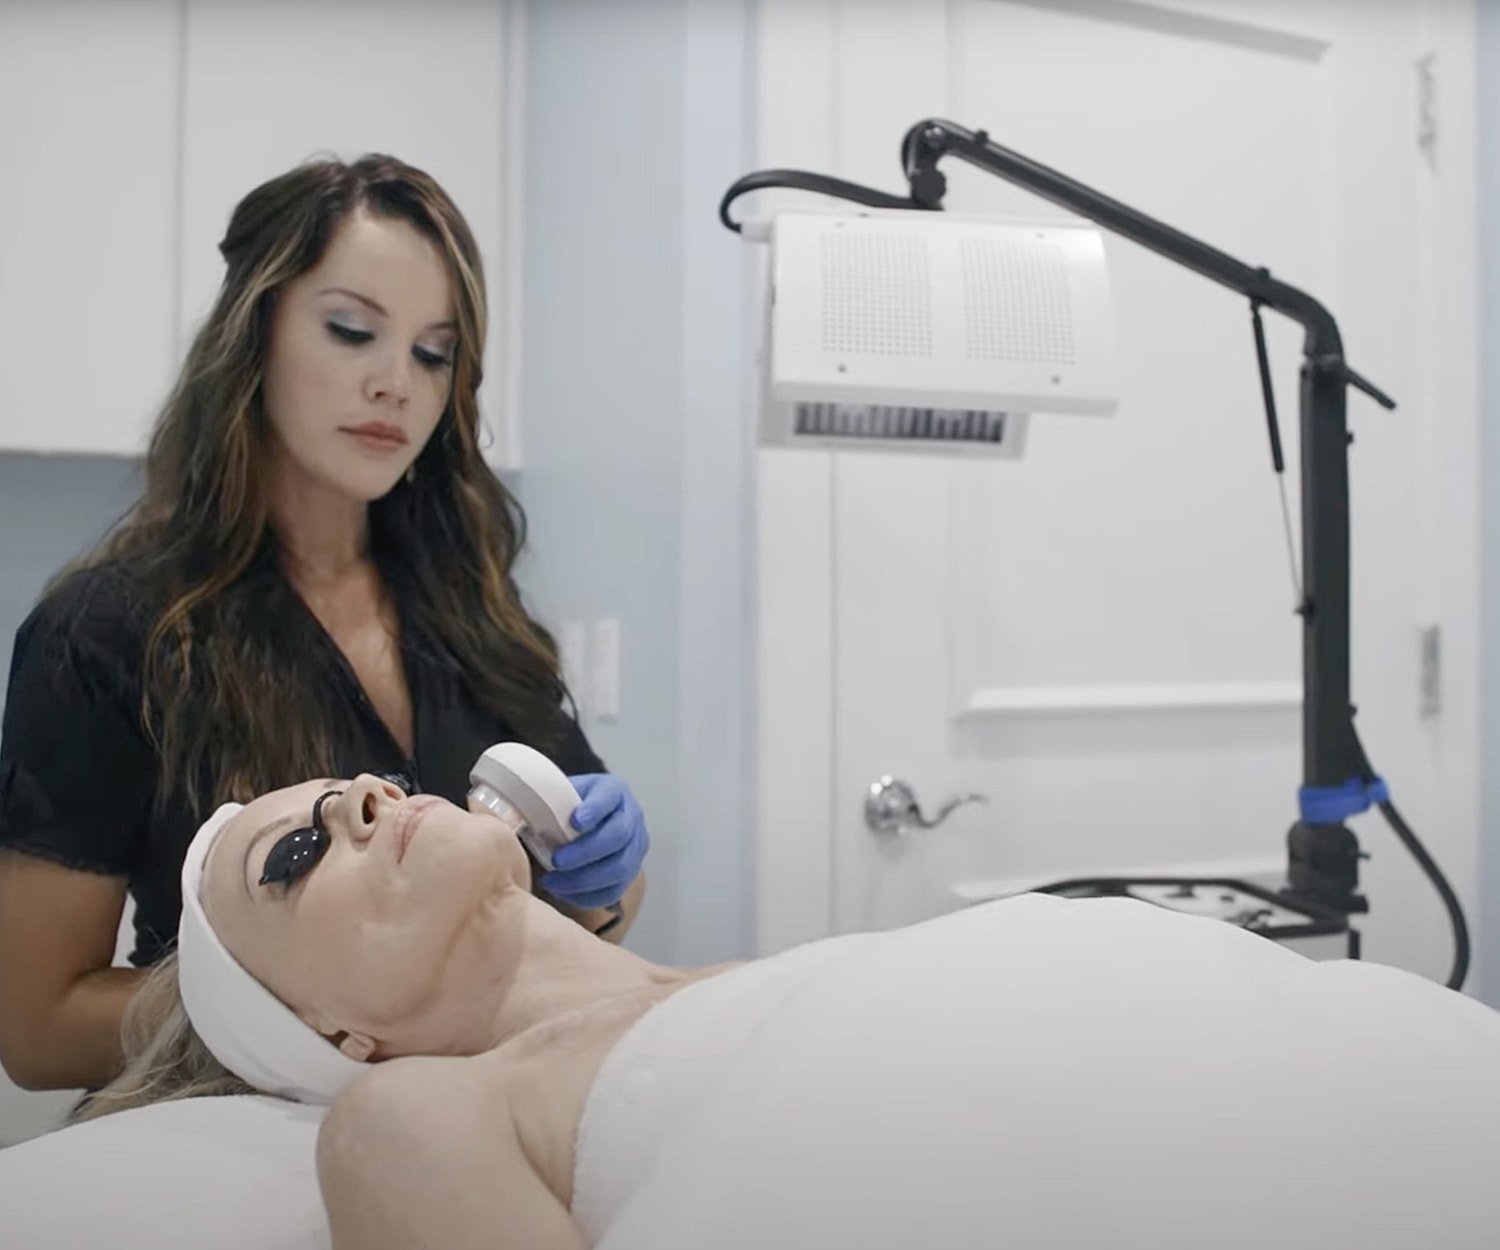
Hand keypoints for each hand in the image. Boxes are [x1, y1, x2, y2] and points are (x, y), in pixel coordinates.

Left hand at [540, 773, 649, 909]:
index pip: (609, 797)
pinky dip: (588, 895)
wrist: (581, 822)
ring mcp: (635, 846)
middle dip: (586, 851)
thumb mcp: (558, 793)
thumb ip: (547, 800)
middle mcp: (631, 817)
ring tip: (554, 881)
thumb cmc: (565, 807)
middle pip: (618, 835)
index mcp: (613, 791)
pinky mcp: (630, 872)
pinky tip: (564, 892)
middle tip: (557, 861)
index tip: (575, 822)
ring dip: (585, 878)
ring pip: (620, 867)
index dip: (595, 809)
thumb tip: (518, 812)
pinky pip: (615, 890)